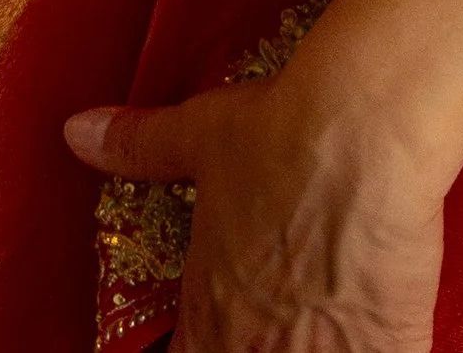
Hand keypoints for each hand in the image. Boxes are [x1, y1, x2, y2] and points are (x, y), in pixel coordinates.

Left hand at [66, 67, 445, 352]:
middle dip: (252, 346)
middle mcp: (254, 349)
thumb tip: (78, 131)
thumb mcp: (199, 135)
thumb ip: (138, 146)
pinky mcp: (384, 350)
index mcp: (208, 316)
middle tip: (276, 319)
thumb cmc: (280, 135)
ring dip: (312, 348)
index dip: (194, 344)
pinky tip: (378, 328)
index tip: (205, 329)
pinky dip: (377, 348)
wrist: (362, 131)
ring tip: (322, 324)